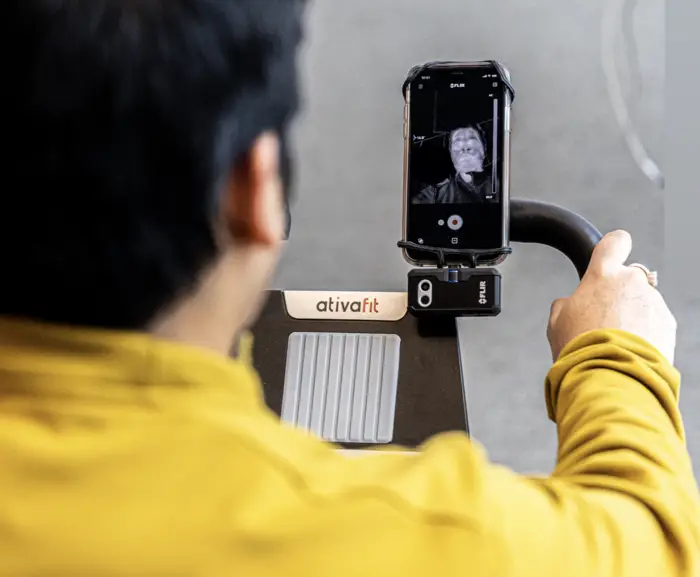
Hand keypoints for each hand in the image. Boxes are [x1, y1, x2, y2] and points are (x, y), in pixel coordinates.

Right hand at [547, 230, 675, 363]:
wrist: (610, 375)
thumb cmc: (581, 348)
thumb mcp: (556, 322)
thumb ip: (565, 304)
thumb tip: (568, 304)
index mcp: (602, 275)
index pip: (614, 242)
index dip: (612, 246)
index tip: (611, 252)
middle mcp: (631, 282)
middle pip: (629, 277)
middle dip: (619, 293)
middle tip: (604, 317)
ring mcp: (653, 302)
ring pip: (643, 301)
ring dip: (633, 315)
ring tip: (616, 341)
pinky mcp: (668, 323)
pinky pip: (656, 321)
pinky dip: (647, 332)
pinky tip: (630, 349)